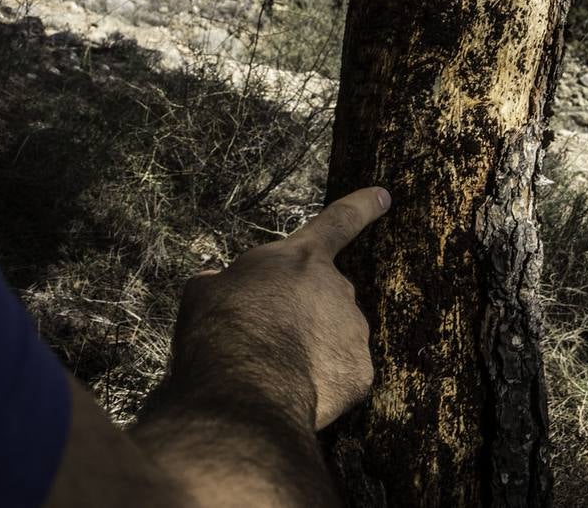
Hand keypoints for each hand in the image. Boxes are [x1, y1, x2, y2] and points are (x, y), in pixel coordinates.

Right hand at [168, 187, 389, 430]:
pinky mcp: (360, 372)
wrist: (244, 388)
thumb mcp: (205, 292)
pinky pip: (342, 375)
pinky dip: (323, 383)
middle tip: (270, 338)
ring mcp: (354, 331)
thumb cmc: (220, 331)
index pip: (337, 221)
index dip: (361, 207)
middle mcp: (337, 289)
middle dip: (306, 314)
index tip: (383, 196)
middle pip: (327, 296)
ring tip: (275, 370)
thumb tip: (215, 281)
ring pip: (336, 338)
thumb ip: (221, 282)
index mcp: (301, 259)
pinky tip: (292, 392)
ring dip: (313, 350)